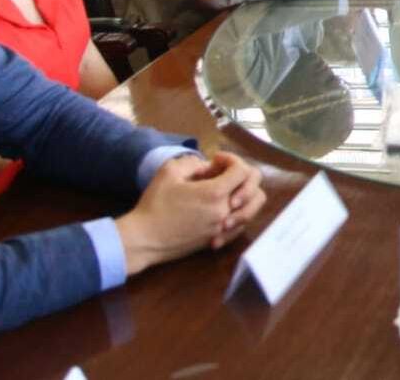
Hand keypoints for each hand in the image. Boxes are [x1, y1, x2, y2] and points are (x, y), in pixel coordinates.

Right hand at [114, 152, 265, 276]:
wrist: (143, 240)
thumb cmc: (154, 205)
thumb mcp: (169, 172)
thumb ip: (193, 163)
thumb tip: (208, 167)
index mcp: (215, 193)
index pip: (243, 171)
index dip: (232, 159)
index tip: (215, 159)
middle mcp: (225, 212)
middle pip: (256, 191)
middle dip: (243, 177)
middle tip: (222, 175)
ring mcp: (222, 229)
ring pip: (252, 211)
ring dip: (244, 197)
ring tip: (226, 192)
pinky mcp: (217, 240)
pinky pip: (241, 226)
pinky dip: (238, 214)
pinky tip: (222, 209)